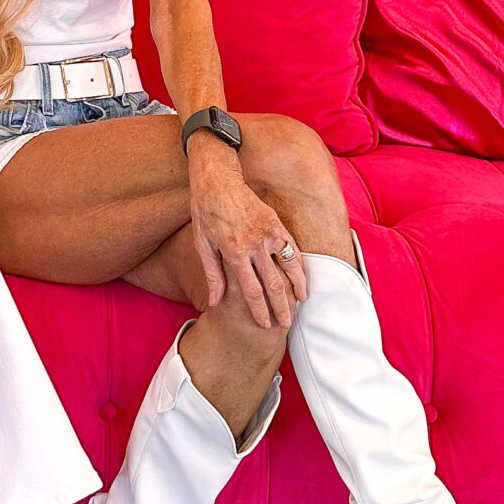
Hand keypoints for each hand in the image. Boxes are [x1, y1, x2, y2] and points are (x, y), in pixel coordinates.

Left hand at [185, 138, 307, 329]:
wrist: (217, 178)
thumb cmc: (204, 212)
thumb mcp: (201, 244)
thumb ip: (212, 274)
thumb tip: (216, 302)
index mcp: (233, 251)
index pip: (251, 290)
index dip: (259, 310)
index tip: (264, 325)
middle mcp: (254, 244)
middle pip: (273, 284)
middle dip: (280, 307)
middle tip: (285, 325)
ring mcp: (267, 232)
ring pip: (289, 267)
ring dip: (297, 288)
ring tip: (299, 305)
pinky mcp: (276, 222)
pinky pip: (292, 248)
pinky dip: (299, 265)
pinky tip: (301, 278)